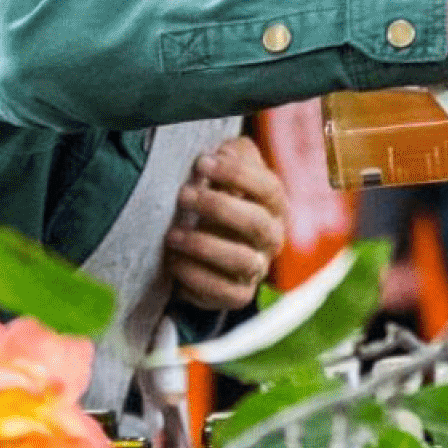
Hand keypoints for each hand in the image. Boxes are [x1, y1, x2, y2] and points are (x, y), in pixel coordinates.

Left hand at [165, 136, 285, 311]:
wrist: (214, 247)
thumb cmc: (222, 199)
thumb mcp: (229, 171)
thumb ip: (234, 155)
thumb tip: (223, 152)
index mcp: (274, 206)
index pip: (269, 188)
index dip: (237, 174)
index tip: (202, 163)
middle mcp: (272, 239)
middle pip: (256, 224)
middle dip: (217, 207)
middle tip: (183, 195)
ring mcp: (257, 269)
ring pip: (242, 261)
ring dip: (203, 246)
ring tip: (172, 235)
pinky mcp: (238, 295)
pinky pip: (224, 293)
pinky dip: (196, 278)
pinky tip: (173, 261)